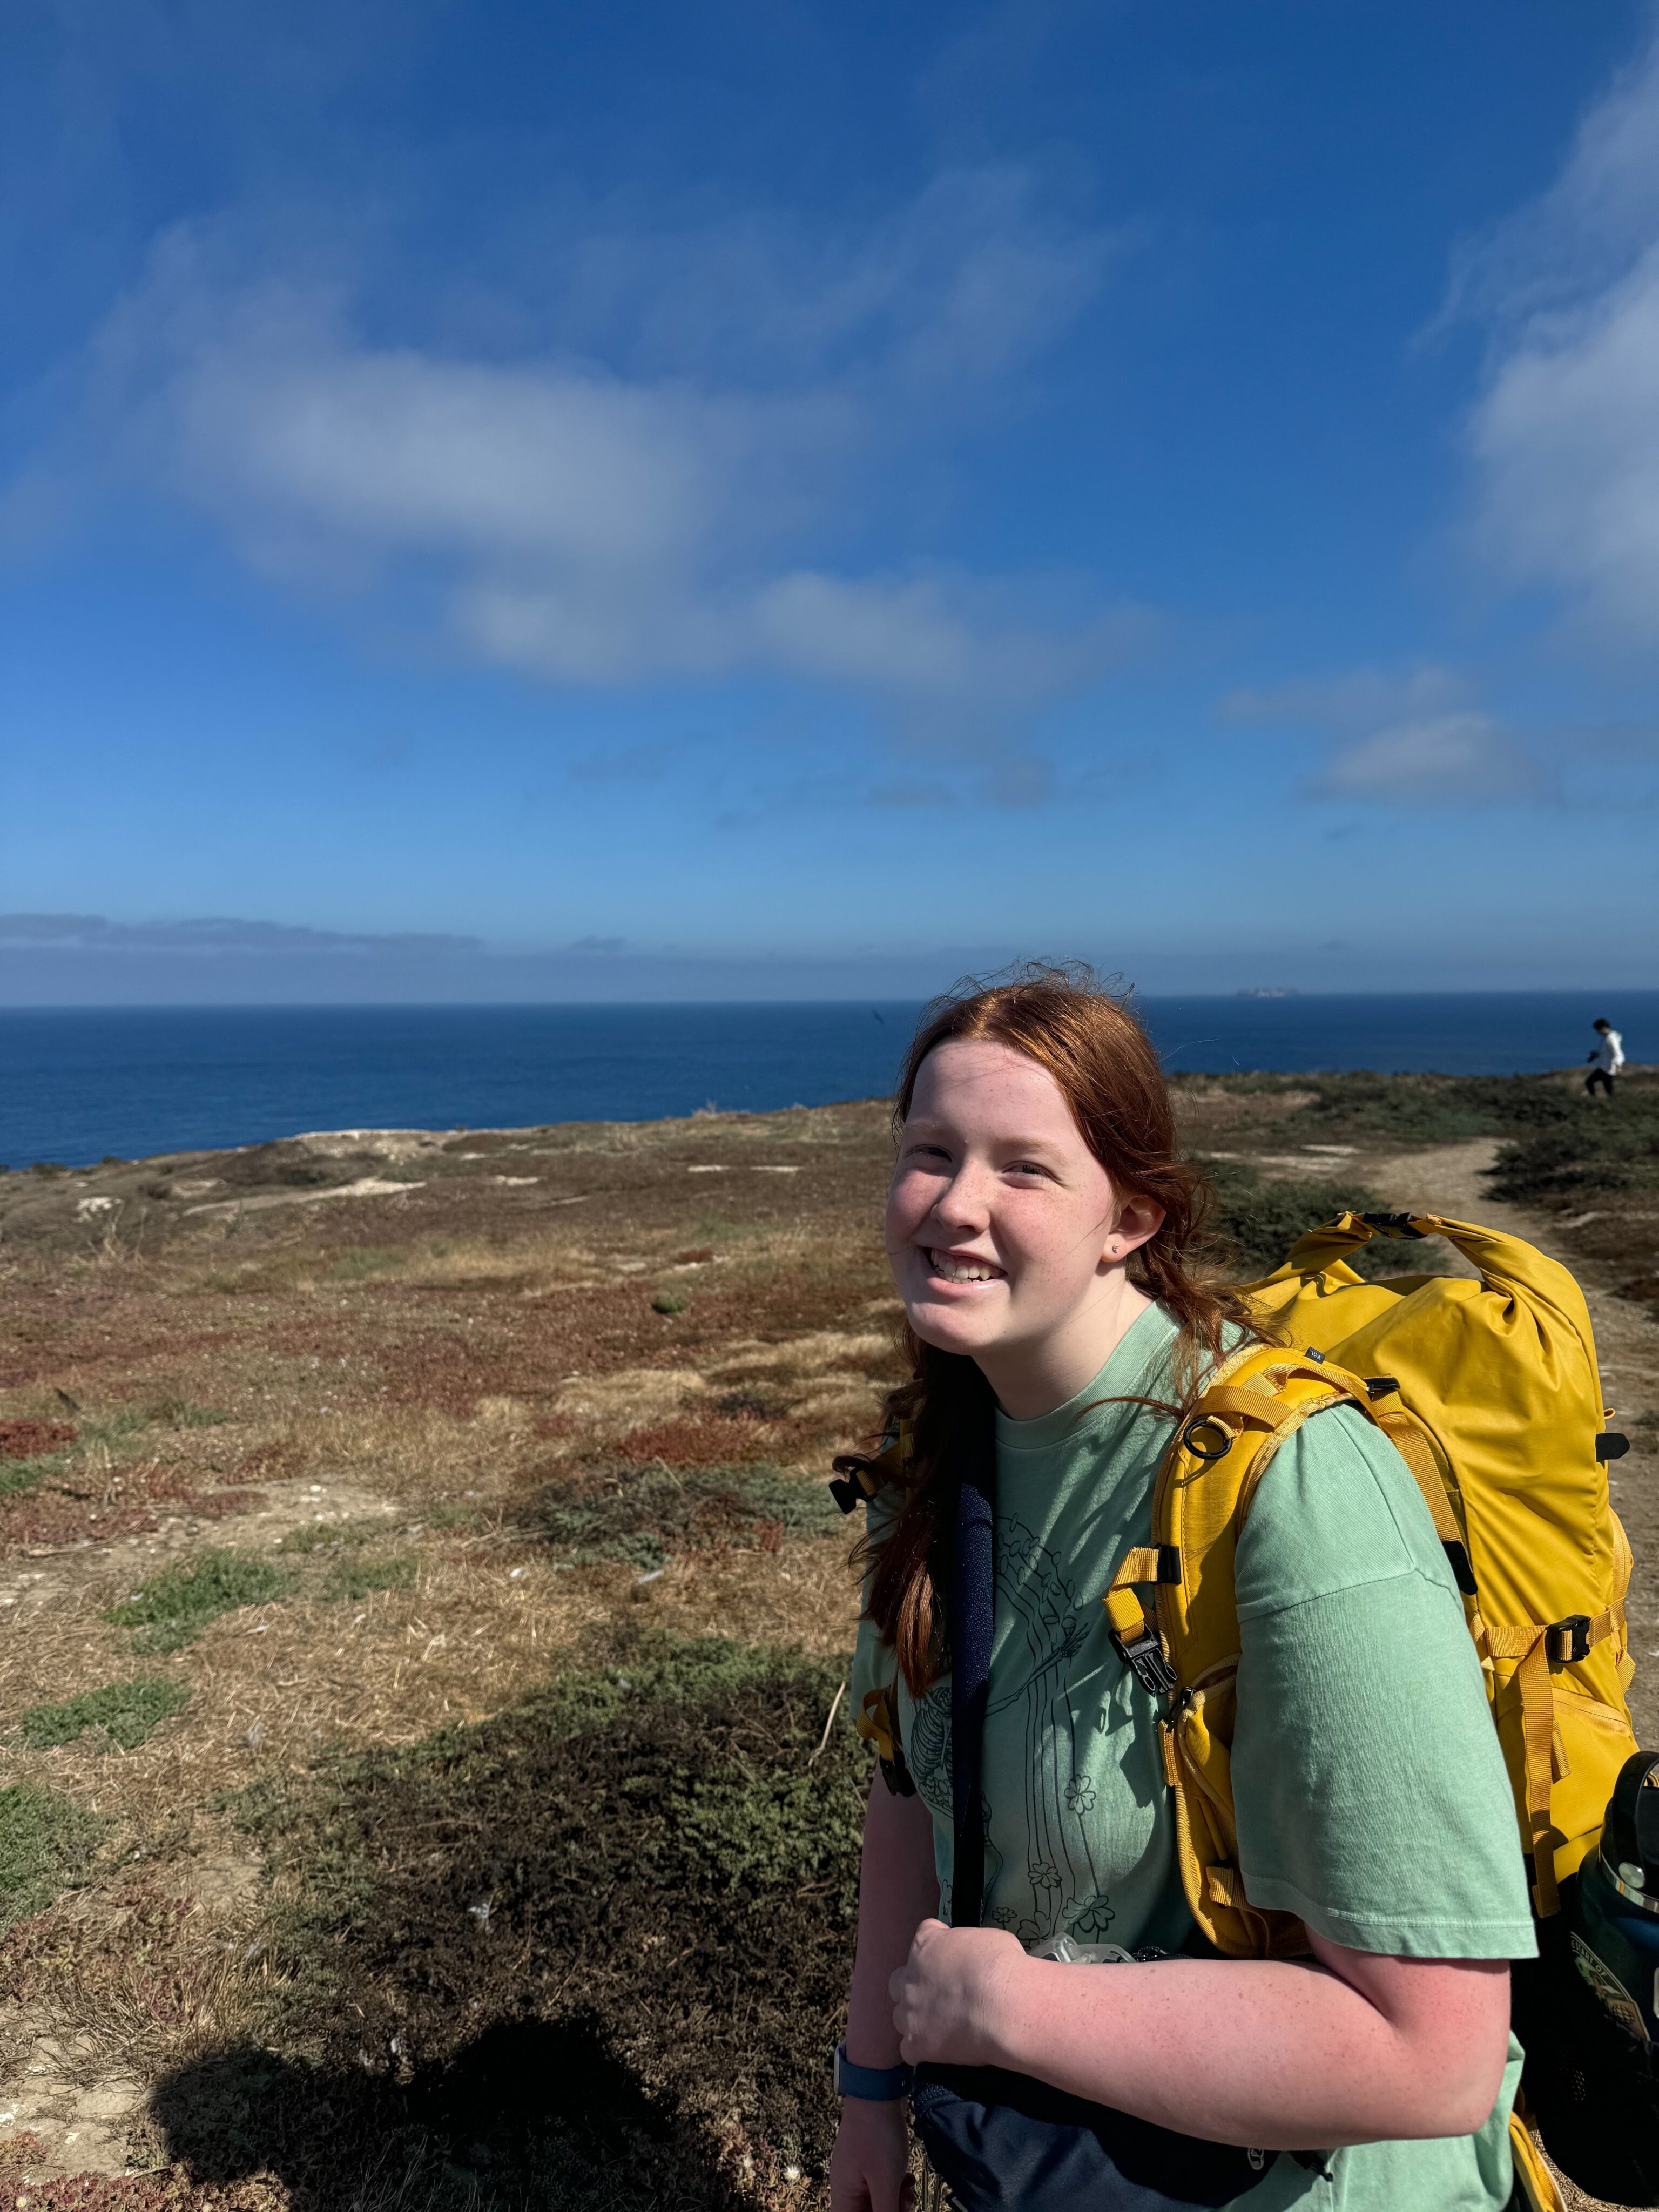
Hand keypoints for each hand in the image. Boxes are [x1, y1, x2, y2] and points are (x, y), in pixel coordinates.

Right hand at [829, 2093, 912, 2211]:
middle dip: (888, 2211)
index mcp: (843, 2192)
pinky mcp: (870, 2158)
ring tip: (909, 2191)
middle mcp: (847, 2183)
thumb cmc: (877, 2137)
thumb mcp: (884, 2182)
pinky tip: (907, 2178)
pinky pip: (881, 2182)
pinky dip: (895, 2184)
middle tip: (907, 2205)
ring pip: (876, 2198)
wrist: (878, 2091)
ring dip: (894, 2200)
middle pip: (866, 2211)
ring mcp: (858, 2169)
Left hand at [888, 1917, 1024, 2067]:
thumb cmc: (1000, 1965)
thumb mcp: (988, 1939)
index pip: (924, 1937)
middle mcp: (910, 1978)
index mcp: (925, 1944)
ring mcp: (910, 2012)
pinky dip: (922, 2051)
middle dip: (915, 1987)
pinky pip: (909, 2050)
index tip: (954, 1959)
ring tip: (941, 2027)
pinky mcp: (916, 2044)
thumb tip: (977, 1960)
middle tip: (940, 1995)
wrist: (1003, 2006)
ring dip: (916, 2020)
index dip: (939, 1947)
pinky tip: (940, 2051)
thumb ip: (971, 1950)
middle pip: (899, 1981)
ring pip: (900, 2017)